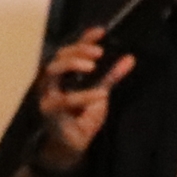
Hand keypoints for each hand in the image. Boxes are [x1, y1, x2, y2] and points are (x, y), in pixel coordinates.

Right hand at [32, 29, 131, 169]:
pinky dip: (82, 96)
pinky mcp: (49, 111)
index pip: (72, 50)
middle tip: (98, 53)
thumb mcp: (100, 93)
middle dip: (78, 50)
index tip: (101, 32)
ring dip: (71, 64)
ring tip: (92, 66)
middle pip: (58, 56)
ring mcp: (47, 94)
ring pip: (51, 71)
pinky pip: (63, 100)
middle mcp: (52, 81)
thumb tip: (129, 58)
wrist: (71, 145)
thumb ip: (111, 76)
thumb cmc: (81, 117)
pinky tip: (100, 94)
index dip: (85, 39)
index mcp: (64, 74)